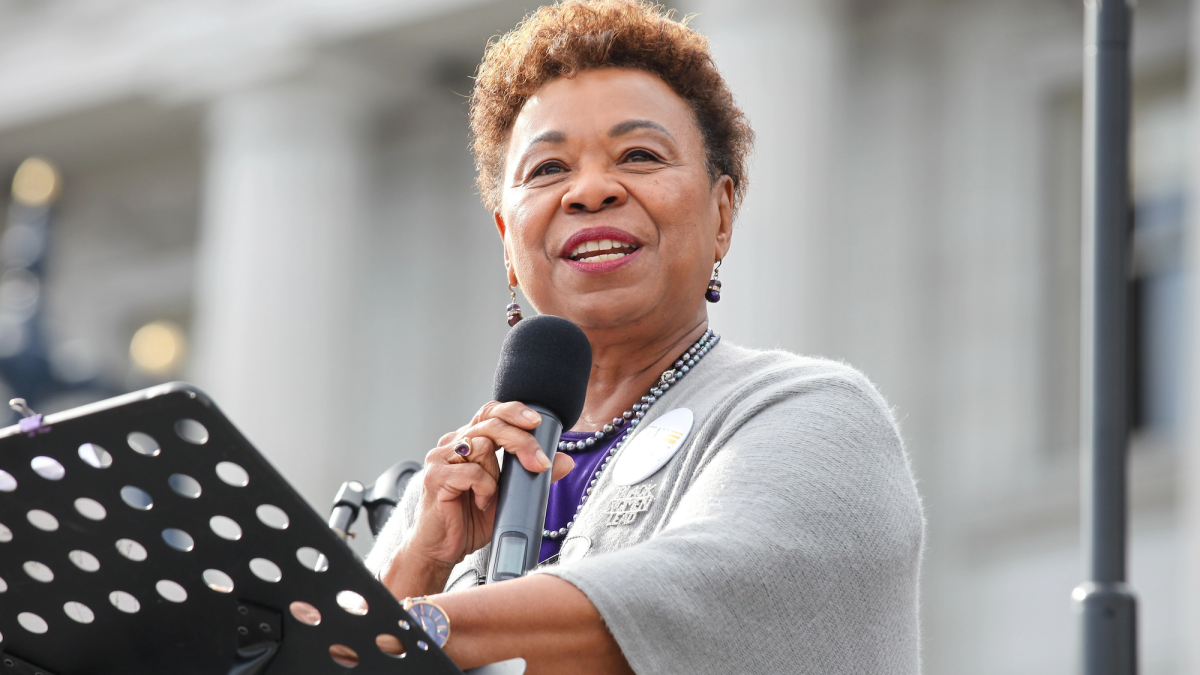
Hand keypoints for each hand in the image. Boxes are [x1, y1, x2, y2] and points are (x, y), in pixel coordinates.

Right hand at [383, 401, 574, 596]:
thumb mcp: (509, 496)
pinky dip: (484, 488)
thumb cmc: (470, 521)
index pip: (490, 412)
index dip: (514, 411)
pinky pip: (472, 472)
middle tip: (540, 464)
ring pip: (482, 447)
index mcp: (468, 441)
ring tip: (491, 497)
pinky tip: (481, 503)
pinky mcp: (435, 476)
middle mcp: (453, 444)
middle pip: (491, 424)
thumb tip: (565, 460)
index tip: (537, 422)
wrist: (441, 551)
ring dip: (497, 475)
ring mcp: (440, 458)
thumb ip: (533, 476)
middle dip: (522, 441)